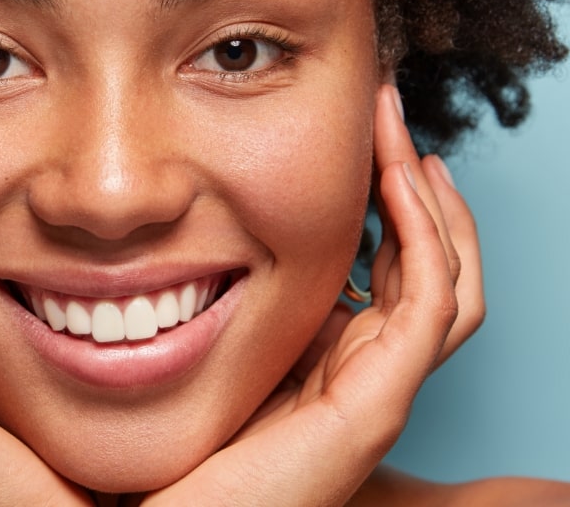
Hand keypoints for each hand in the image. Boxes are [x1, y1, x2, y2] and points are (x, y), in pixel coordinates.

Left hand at [142, 84, 483, 505]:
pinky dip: (425, 235)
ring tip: (398, 128)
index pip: (378, 270)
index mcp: (314, 364)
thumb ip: (167, 303)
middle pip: (425, 265)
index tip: (347, 130)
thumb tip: (123, 229)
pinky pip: (431, 304)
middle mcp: (352, 377)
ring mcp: (371, 393)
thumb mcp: (159, 355)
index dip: (375, 199)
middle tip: (385, 107)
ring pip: (446, 278)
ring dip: (428, 196)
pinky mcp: (372, 407)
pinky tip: (395, 177)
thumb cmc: (148, 463)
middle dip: (411, 182)